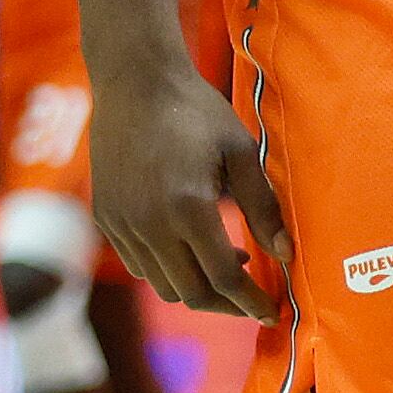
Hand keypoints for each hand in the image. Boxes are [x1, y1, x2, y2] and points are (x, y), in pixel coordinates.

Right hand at [89, 62, 291, 318]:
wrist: (134, 81)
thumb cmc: (196, 110)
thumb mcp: (241, 152)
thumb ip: (263, 207)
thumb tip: (286, 255)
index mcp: (188, 208)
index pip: (224, 278)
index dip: (251, 301)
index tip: (271, 312)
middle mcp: (150, 224)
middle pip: (192, 293)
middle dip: (227, 306)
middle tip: (253, 300)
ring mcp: (122, 224)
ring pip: (162, 285)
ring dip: (197, 289)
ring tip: (227, 266)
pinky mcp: (106, 218)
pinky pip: (139, 265)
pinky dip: (168, 271)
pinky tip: (190, 249)